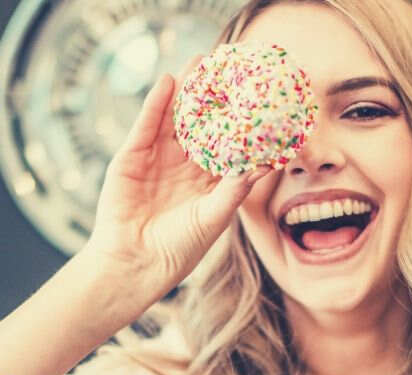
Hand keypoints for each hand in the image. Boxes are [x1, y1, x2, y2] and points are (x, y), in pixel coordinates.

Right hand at [87, 55, 270, 293]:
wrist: (135, 264)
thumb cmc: (180, 248)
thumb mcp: (214, 216)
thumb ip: (236, 189)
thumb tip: (267, 165)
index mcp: (208, 179)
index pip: (226, 142)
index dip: (238, 120)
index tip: (254, 97)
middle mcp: (184, 165)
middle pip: (201, 123)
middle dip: (212, 96)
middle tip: (227, 66)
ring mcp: (157, 158)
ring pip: (174, 118)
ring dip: (185, 91)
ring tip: (199, 62)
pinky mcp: (132, 157)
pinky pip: (146, 126)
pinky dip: (155, 104)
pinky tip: (168, 82)